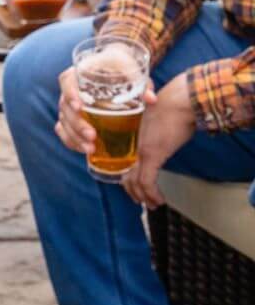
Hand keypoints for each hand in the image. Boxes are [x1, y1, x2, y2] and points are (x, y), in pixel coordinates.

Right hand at [54, 64, 154, 154]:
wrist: (114, 68)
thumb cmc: (121, 67)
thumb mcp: (131, 70)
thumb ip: (141, 83)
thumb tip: (150, 99)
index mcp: (79, 73)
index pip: (67, 82)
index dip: (70, 94)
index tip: (80, 107)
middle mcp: (69, 89)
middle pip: (65, 107)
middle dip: (77, 124)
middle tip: (92, 136)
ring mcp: (68, 105)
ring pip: (63, 122)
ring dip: (75, 137)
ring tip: (91, 149)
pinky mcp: (70, 117)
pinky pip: (64, 131)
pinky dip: (72, 141)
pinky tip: (85, 150)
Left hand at [121, 73, 196, 208]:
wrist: (181, 100)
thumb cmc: (173, 106)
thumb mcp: (157, 121)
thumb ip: (153, 133)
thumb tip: (161, 140)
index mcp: (130, 138)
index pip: (122, 164)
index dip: (127, 179)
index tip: (135, 189)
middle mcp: (131, 146)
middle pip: (125, 176)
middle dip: (134, 192)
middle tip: (141, 200)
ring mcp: (140, 151)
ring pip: (134, 182)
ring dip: (144, 197)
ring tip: (152, 204)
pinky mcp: (152, 155)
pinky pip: (147, 182)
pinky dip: (152, 194)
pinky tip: (159, 200)